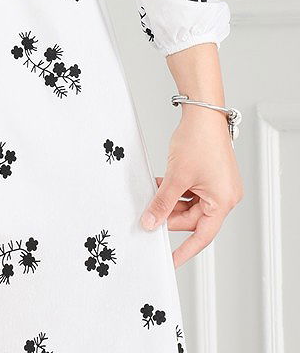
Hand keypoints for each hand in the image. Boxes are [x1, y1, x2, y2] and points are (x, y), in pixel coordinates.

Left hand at [140, 107, 243, 267]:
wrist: (202, 112)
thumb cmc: (199, 140)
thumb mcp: (176, 177)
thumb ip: (162, 203)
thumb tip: (150, 222)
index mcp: (223, 202)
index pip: (202, 235)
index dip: (185, 250)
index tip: (171, 261)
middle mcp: (225, 196)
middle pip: (194, 218)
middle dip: (171, 217)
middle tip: (149, 218)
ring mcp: (218, 185)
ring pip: (190, 204)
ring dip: (171, 202)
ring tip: (152, 197)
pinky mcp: (210, 176)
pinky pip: (190, 191)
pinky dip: (175, 191)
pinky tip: (160, 185)